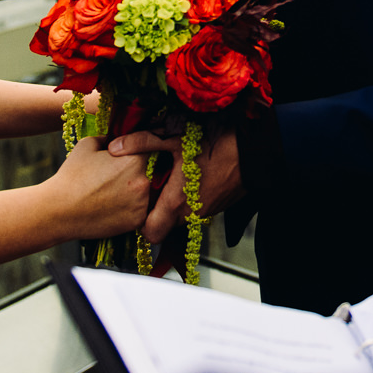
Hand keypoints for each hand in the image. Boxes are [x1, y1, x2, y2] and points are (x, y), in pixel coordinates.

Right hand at [50, 139, 150, 239]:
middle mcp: (143, 181)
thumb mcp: (88, 145)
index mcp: (134, 160)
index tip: (128, 156)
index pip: (148, 149)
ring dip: (134, 191)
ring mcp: (141, 204)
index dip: (137, 151)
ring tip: (110, 194)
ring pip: (145, 192)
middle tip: (114, 178)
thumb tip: (118, 137)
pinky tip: (112, 207)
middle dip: (134, 172)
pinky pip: (140, 210)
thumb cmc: (72, 177)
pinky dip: (130, 208)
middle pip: (148, 171)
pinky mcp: (137, 222)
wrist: (59, 211)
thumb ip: (109, 137)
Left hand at [109, 128, 243, 243]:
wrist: (256, 148)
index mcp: (176, 202)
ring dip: (175, 202)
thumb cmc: (217, 143)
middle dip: (157, 208)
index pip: (150, 234)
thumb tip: (116, 146)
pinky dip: (191, 197)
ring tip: (173, 176)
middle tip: (153, 185)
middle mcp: (191, 213)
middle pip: (165, 224)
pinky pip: (197, 209)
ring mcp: (207, 211)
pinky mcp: (218, 205)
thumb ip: (143, 143)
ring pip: (182, 216)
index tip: (138, 205)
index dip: (140, 222)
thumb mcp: (174, 137)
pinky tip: (192, 174)